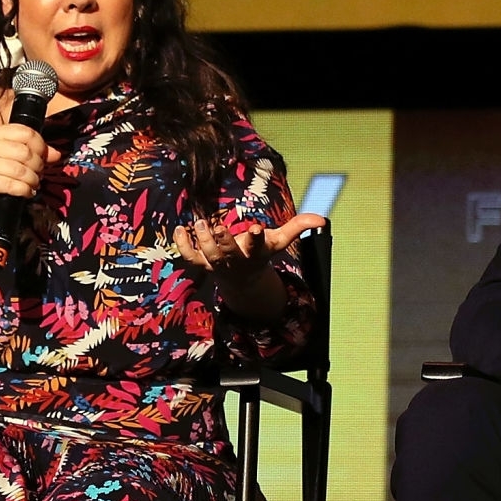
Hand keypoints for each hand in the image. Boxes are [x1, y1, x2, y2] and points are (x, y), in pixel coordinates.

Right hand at [0, 123, 60, 214]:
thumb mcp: (12, 157)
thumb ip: (35, 152)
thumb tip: (56, 154)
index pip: (26, 133)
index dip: (40, 146)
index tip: (42, 156)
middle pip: (25, 152)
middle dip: (37, 166)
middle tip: (38, 173)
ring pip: (21, 170)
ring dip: (32, 180)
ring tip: (32, 184)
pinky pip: (13, 185)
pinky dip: (25, 190)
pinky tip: (26, 192)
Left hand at [174, 211, 328, 290]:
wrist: (242, 280)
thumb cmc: (260, 254)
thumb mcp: (279, 242)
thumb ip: (298, 227)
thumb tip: (322, 219)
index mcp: (254, 253)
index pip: (256, 246)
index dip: (256, 238)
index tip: (256, 227)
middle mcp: (235, 260)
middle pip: (228, 254)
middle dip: (223, 242)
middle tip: (218, 226)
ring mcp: (216, 264)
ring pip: (207, 257)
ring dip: (201, 242)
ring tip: (198, 223)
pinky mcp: (202, 264)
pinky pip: (188, 257)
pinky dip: (182, 245)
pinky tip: (178, 229)